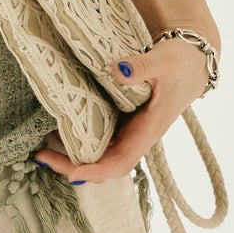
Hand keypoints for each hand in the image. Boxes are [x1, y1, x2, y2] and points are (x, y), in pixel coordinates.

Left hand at [32, 37, 212, 182]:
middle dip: (74, 165)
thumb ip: (141, 66)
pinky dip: (81, 138)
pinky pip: (102, 137)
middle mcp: (138, 136)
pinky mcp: (125, 120)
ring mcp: (131, 130)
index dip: (98, 170)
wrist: (191, 62)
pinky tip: (60, 127)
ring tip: (43, 147)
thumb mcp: (163, 61)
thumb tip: (117, 71)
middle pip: (105, 163)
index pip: (123, 161)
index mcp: (149, 130)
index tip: (72, 172)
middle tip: (42, 156)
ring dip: (74, 154)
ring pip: (102, 153)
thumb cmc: (179, 63)